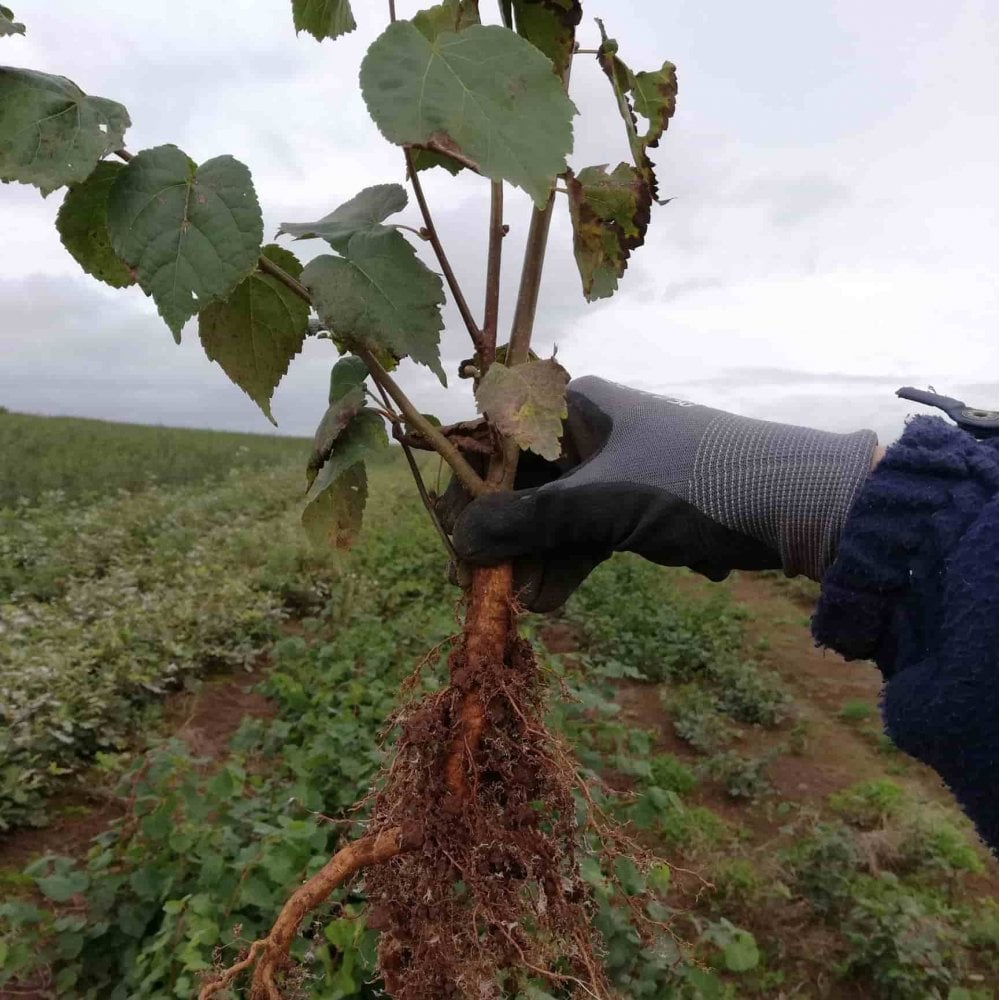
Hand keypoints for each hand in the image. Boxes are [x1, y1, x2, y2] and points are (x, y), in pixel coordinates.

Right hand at [442, 376, 877, 610]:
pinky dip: (572, 562)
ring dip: (538, 558)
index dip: (469, 487)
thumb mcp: (603, 503)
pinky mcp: (639, 503)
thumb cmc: (694, 483)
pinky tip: (553, 598)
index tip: (455, 534)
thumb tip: (461, 541)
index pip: (497, 440)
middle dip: (506, 536)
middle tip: (484, 582)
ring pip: (555, 513)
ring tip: (524, 604)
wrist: (796, 504)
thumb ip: (529, 522)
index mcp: (576, 406)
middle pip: (524, 483)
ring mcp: (616, 468)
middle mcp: (590, 431)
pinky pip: (588, 531)